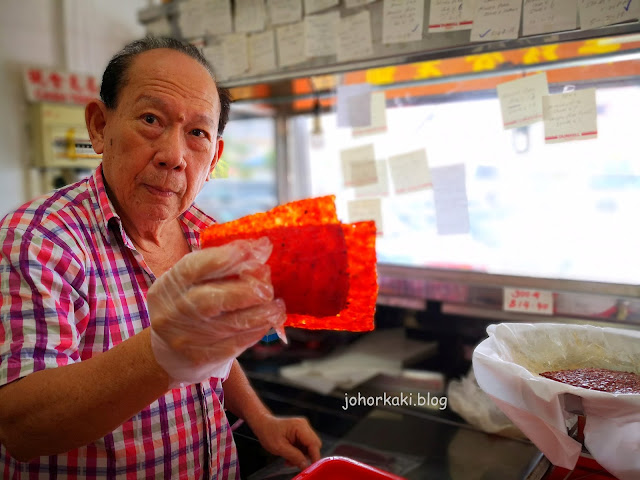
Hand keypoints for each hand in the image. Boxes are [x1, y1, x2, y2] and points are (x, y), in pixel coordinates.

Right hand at [148, 237, 285, 387]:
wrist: (168, 352)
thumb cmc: (188, 305)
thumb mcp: (194, 281)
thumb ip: (223, 265)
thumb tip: (261, 248)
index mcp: (170, 285)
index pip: (193, 268)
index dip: (224, 257)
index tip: (253, 250)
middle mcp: (173, 312)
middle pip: (210, 300)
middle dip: (245, 291)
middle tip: (267, 287)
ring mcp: (186, 338)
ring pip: (229, 324)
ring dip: (260, 313)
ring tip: (277, 306)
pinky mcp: (201, 357)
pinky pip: (235, 343)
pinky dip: (256, 330)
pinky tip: (268, 321)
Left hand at [250, 413, 321, 470]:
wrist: (262, 424)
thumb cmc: (268, 432)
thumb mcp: (279, 447)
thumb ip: (294, 456)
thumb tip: (305, 465)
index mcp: (300, 426)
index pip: (314, 443)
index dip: (315, 457)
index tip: (312, 468)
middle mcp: (304, 425)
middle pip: (314, 445)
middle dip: (307, 457)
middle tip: (297, 465)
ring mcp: (303, 428)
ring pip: (309, 447)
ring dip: (302, 456)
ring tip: (289, 461)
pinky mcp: (301, 433)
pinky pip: (304, 446)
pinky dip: (299, 453)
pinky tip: (290, 456)